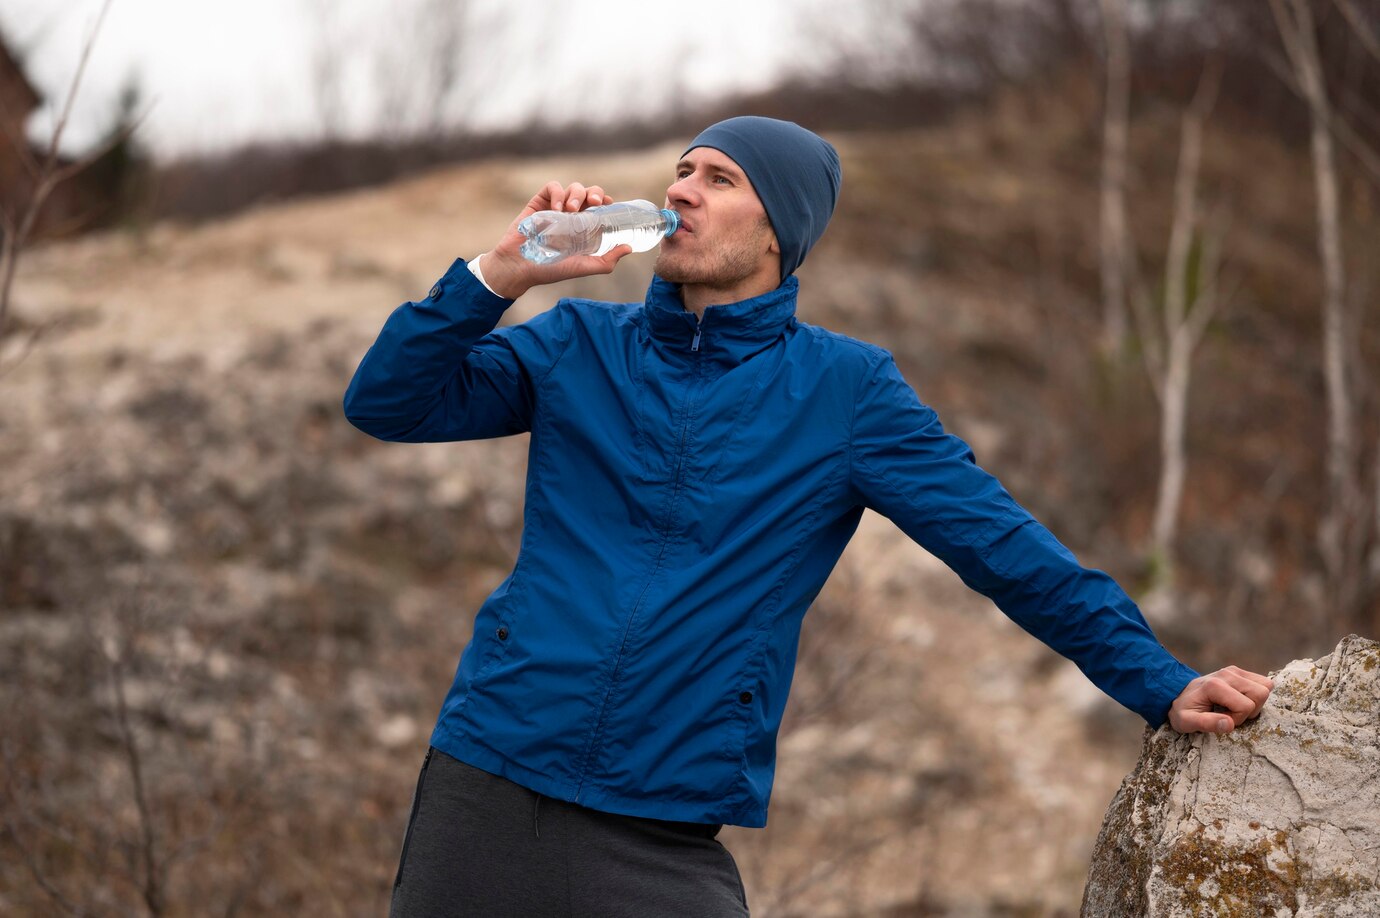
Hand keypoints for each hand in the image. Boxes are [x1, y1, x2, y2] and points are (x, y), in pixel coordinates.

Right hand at [478, 181, 633, 298]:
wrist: (519, 267)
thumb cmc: (551, 270)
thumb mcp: (583, 266)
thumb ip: (606, 260)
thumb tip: (629, 248)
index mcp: (584, 226)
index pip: (600, 206)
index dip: (606, 201)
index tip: (609, 205)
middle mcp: (572, 214)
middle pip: (589, 192)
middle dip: (595, 192)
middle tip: (594, 203)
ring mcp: (555, 207)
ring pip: (573, 187)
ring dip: (577, 194)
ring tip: (570, 209)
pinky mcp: (539, 202)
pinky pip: (552, 187)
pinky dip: (557, 193)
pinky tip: (557, 208)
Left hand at [1168, 665, 1273, 733]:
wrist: (1177, 694)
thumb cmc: (1183, 710)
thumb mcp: (1186, 721)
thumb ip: (1206, 723)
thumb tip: (1229, 724)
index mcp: (1215, 686)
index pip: (1246, 706)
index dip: (1238, 718)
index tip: (1222, 719)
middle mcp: (1227, 674)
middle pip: (1261, 694)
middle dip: (1251, 710)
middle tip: (1232, 713)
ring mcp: (1234, 671)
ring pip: (1266, 687)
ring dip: (1255, 702)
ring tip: (1236, 707)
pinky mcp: (1239, 672)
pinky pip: (1263, 682)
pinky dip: (1256, 695)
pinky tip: (1239, 700)